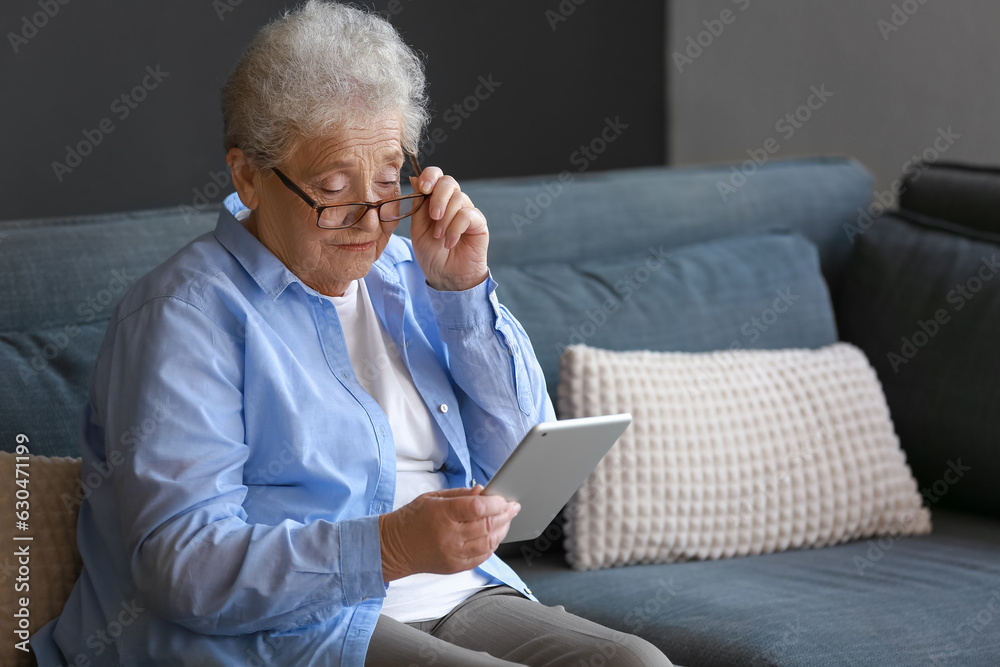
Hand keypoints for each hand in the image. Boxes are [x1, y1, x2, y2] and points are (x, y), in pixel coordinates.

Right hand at [379, 485, 519, 581]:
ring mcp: (453, 554)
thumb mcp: (433, 498)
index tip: (503, 498)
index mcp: (442, 515)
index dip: (495, 502)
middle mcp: (449, 536)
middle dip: (505, 514)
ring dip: (502, 530)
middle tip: (513, 507)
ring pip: (489, 542)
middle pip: (487, 525)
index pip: (477, 508)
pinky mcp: (455, 566)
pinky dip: (493, 545)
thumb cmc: (412, 519)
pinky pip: (482, 556)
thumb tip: (483, 491)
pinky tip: (495, 535)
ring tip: (507, 520)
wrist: (394, 548)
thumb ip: (460, 495)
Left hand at [408, 168, 489, 291]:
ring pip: (459, 199)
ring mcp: (467, 211)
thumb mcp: (417, 228)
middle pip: (449, 182)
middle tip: (433, 217)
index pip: (437, 176)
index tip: (423, 188)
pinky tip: (450, 242)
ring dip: (445, 219)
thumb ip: (417, 205)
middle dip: (438, 197)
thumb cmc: (431, 254)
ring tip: (439, 237)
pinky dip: (455, 228)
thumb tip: (415, 178)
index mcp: (436, 200)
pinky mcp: (479, 223)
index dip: (430, 176)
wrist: (444, 276)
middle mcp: (453, 202)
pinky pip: (468, 215)